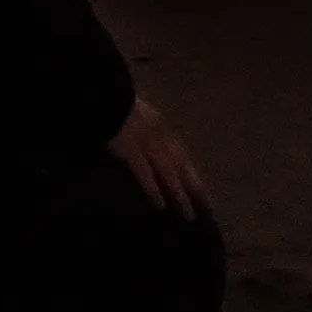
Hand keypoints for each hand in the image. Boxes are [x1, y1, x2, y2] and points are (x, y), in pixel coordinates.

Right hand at [106, 96, 205, 219]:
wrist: (106, 98)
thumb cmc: (120, 106)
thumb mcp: (141, 115)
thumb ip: (149, 130)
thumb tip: (155, 149)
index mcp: (163, 127)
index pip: (182, 155)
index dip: (192, 173)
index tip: (202, 191)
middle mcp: (161, 136)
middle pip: (181, 165)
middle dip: (194, 187)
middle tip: (206, 208)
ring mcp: (147, 143)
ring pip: (168, 172)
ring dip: (179, 193)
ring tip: (188, 213)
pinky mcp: (131, 151)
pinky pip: (145, 173)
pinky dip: (153, 189)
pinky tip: (160, 205)